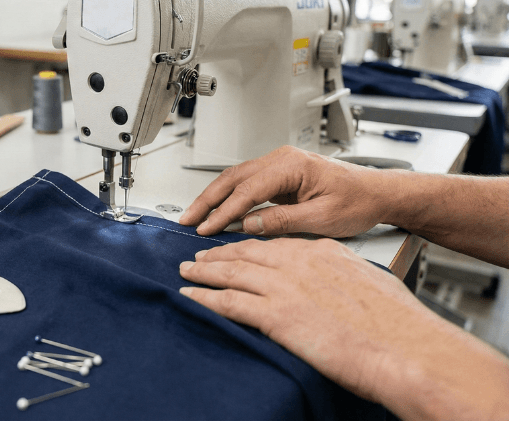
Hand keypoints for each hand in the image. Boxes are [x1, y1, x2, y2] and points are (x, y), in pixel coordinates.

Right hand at [179, 146, 390, 236]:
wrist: (378, 193)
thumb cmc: (359, 202)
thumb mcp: (323, 219)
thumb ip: (282, 221)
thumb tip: (248, 225)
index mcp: (293, 165)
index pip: (248, 189)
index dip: (225, 211)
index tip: (208, 228)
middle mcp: (282, 159)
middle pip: (233, 177)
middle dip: (207, 199)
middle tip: (188, 219)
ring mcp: (279, 164)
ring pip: (236, 178)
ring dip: (214, 197)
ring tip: (196, 216)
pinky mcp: (279, 175)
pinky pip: (246, 183)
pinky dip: (229, 197)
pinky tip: (219, 212)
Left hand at [179, 238, 508, 419]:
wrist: (406, 348)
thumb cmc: (398, 325)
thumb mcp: (370, 284)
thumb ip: (343, 278)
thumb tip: (336, 288)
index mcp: (322, 252)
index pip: (275, 244)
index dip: (250, 246)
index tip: (236, 248)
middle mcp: (299, 262)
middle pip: (246, 252)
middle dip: (219, 254)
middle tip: (200, 255)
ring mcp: (284, 286)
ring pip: (231, 272)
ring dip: (204, 271)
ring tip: (187, 271)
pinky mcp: (275, 314)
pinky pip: (228, 302)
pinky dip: (204, 298)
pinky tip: (191, 296)